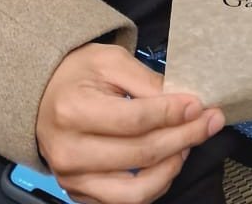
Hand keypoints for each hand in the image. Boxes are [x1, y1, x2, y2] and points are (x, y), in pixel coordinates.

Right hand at [36, 43, 224, 203]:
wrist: (42, 95)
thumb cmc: (78, 74)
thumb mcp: (110, 61)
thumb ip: (146, 81)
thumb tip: (184, 102)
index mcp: (73, 111)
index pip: (135, 121)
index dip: (172, 114)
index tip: (198, 105)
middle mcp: (69, 152)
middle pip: (141, 154)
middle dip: (183, 137)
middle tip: (208, 122)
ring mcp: (73, 179)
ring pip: (136, 192)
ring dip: (171, 168)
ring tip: (188, 144)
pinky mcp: (80, 194)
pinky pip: (125, 203)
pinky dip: (154, 186)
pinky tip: (168, 161)